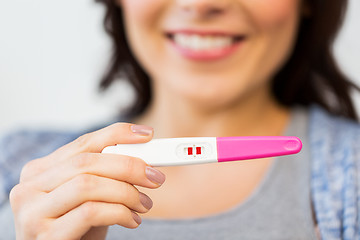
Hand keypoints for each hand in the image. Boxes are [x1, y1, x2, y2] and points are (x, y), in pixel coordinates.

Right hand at [9, 123, 165, 239]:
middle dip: (129, 166)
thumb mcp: (90, 195)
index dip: (118, 134)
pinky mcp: (45, 237)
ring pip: (88, 185)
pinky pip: (90, 212)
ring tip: (144, 204)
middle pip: (87, 162)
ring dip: (126, 192)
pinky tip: (132, 220)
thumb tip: (143, 156)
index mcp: (40, 171)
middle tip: (155, 177)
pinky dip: (119, 212)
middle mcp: (29, 187)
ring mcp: (33, 212)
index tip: (147, 134)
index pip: (83, 143)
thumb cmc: (77, 227)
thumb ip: (105, 173)